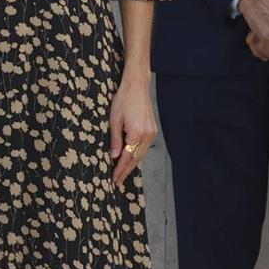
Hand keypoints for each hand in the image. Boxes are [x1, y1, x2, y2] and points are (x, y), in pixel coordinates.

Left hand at [110, 73, 158, 187]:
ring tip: (123, 174)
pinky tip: (131, 160)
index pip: (127, 158)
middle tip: (118, 182)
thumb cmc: (124, 99)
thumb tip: (115, 156)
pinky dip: (137, 155)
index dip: (120, 170)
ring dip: (132, 165)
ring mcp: (152, 133)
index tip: (114, 180)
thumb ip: (116, 140)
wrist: (137, 86)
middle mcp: (147, 135)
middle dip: (126, 171)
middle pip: (136, 159)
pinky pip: (144, 148)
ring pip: (141, 154)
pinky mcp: (153, 130)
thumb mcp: (114, 120)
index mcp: (136, 133)